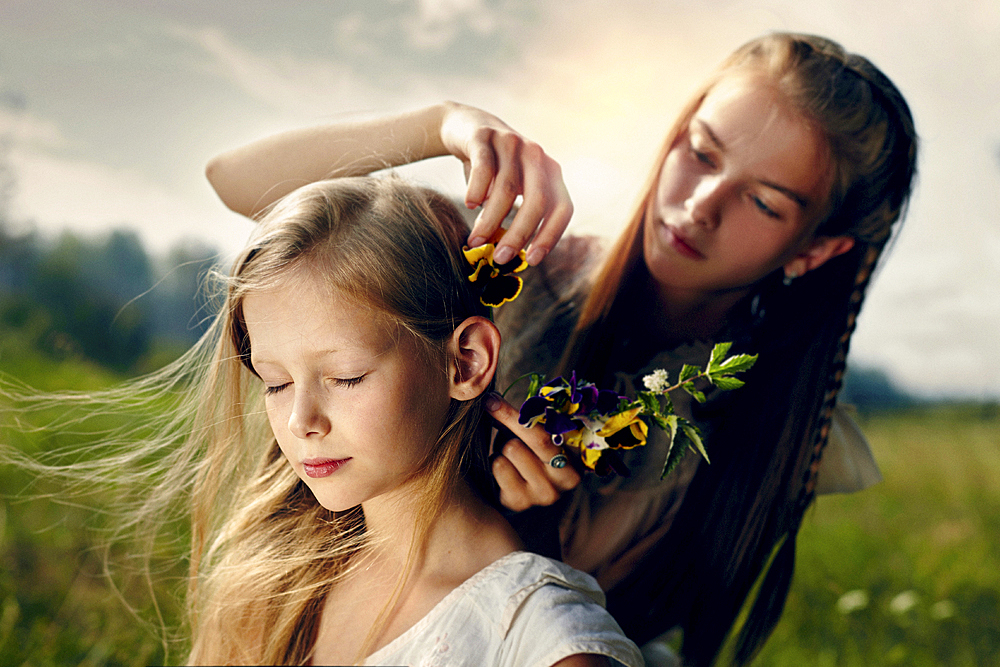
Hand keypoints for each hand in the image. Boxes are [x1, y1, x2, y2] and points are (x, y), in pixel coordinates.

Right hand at [439, 102, 572, 265]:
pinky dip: (476, 189)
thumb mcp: (510, 192)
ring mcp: (512, 143)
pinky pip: (484, 167)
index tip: (531, 260)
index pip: (563, 208)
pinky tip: (470, 204)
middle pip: (537, 201)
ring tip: (475, 240)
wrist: (465, 127)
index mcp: (551, 174)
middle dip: (519, 234)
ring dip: (490, 220)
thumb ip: (514, 218)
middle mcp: (537, 156)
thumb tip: (508, 258)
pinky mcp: (485, 135)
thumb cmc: (492, 171)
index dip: (551, 235)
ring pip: (506, 189)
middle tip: (500, 258)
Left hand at [485, 392, 581, 511]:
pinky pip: (499, 467)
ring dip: (503, 446)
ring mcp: (544, 494)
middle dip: (510, 419)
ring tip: (509, 451)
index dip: (521, 412)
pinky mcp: (520, 502)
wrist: (525, 489)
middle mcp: (566, 479)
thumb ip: (528, 420)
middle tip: (490, 405)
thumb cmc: (533, 452)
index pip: (551, 431)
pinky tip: (504, 466)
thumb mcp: (539, 436)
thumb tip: (494, 400)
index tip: (494, 398)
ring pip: (512, 450)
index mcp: (578, 457)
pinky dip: (495, 461)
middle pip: (537, 440)